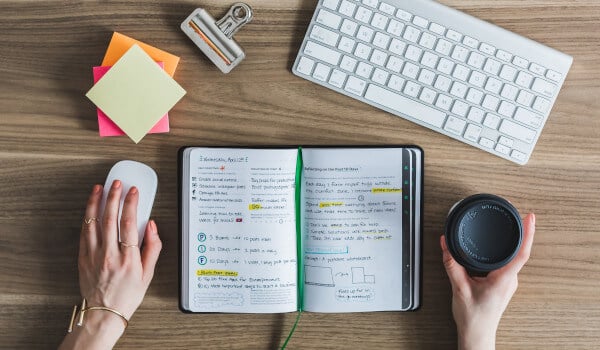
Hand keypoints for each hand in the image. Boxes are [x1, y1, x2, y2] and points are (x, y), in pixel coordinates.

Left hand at [60, 181, 161, 349]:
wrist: (104, 312)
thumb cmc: (127, 294)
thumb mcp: (148, 274)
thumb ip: (153, 247)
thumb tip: (151, 226)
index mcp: (128, 258)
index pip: (129, 223)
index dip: (131, 203)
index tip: (133, 191)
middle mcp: (109, 254)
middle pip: (110, 218)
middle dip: (114, 196)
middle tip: (116, 184)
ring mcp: (93, 255)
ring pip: (93, 222)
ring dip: (96, 202)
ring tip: (99, 188)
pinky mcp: (83, 257)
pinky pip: (84, 232)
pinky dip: (87, 217)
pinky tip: (90, 208)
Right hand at [440, 213, 535, 349]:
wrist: (476, 334)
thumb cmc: (473, 317)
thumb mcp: (459, 288)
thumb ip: (452, 264)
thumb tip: (445, 244)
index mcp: (503, 279)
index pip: (520, 253)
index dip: (528, 234)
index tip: (530, 218)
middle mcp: (509, 279)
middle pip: (519, 251)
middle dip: (522, 231)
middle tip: (520, 214)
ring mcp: (507, 281)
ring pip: (512, 257)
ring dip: (514, 241)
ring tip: (514, 225)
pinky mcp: (502, 283)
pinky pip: (506, 263)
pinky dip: (505, 251)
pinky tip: (502, 245)